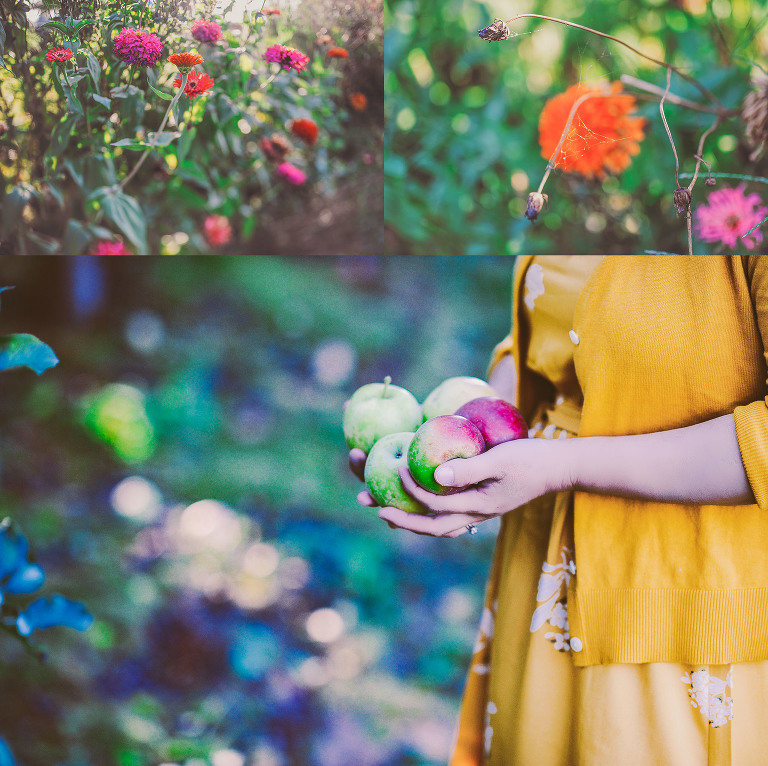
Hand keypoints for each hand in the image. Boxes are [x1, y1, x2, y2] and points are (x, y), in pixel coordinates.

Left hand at [378, 438, 567, 536]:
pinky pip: (448, 515)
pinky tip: (416, 500)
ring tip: (386, 510)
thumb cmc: (532, 459)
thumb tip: (435, 474)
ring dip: (411, 519)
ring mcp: (479, 512)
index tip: (396, 469)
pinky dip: (428, 512)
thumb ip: (470, 468)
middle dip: (401, 519)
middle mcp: (476, 515)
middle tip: (374, 507)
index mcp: (479, 507)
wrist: (560, 468)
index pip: (436, 504)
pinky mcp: (481, 503)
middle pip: (431, 527)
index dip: (412, 489)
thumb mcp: (501, 459)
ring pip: (439, 525)